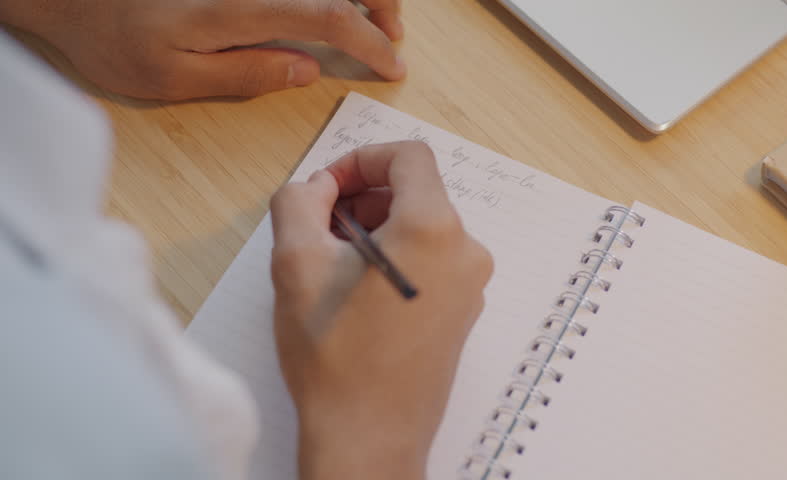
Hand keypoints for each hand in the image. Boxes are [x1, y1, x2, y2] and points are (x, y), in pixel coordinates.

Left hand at [0, 0, 404, 99]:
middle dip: (380, 4)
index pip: (327, 16)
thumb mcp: (174, 77)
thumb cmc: (115, 39)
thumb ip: (246, 72)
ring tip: (376, 21)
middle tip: (393, 39)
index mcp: (238, 8)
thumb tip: (306, 68)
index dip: (369, 41)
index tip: (392, 65)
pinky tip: (335, 8)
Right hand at [269, 141, 492, 479]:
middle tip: (321, 230)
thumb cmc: (334, 354)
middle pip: (416, 192)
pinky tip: (357, 294)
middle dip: (363, 199)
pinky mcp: (462, 313)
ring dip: (376, 231)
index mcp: (434, 228)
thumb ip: (299, 201)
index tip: (328, 188)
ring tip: (334, 267)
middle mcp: (465, 252)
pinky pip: (430, 263)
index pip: (408, 156)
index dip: (361, 159)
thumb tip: (317, 186)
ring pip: (421, 230)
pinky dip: (394, 260)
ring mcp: (469, 286)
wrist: (369, 436)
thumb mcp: (296, 261)